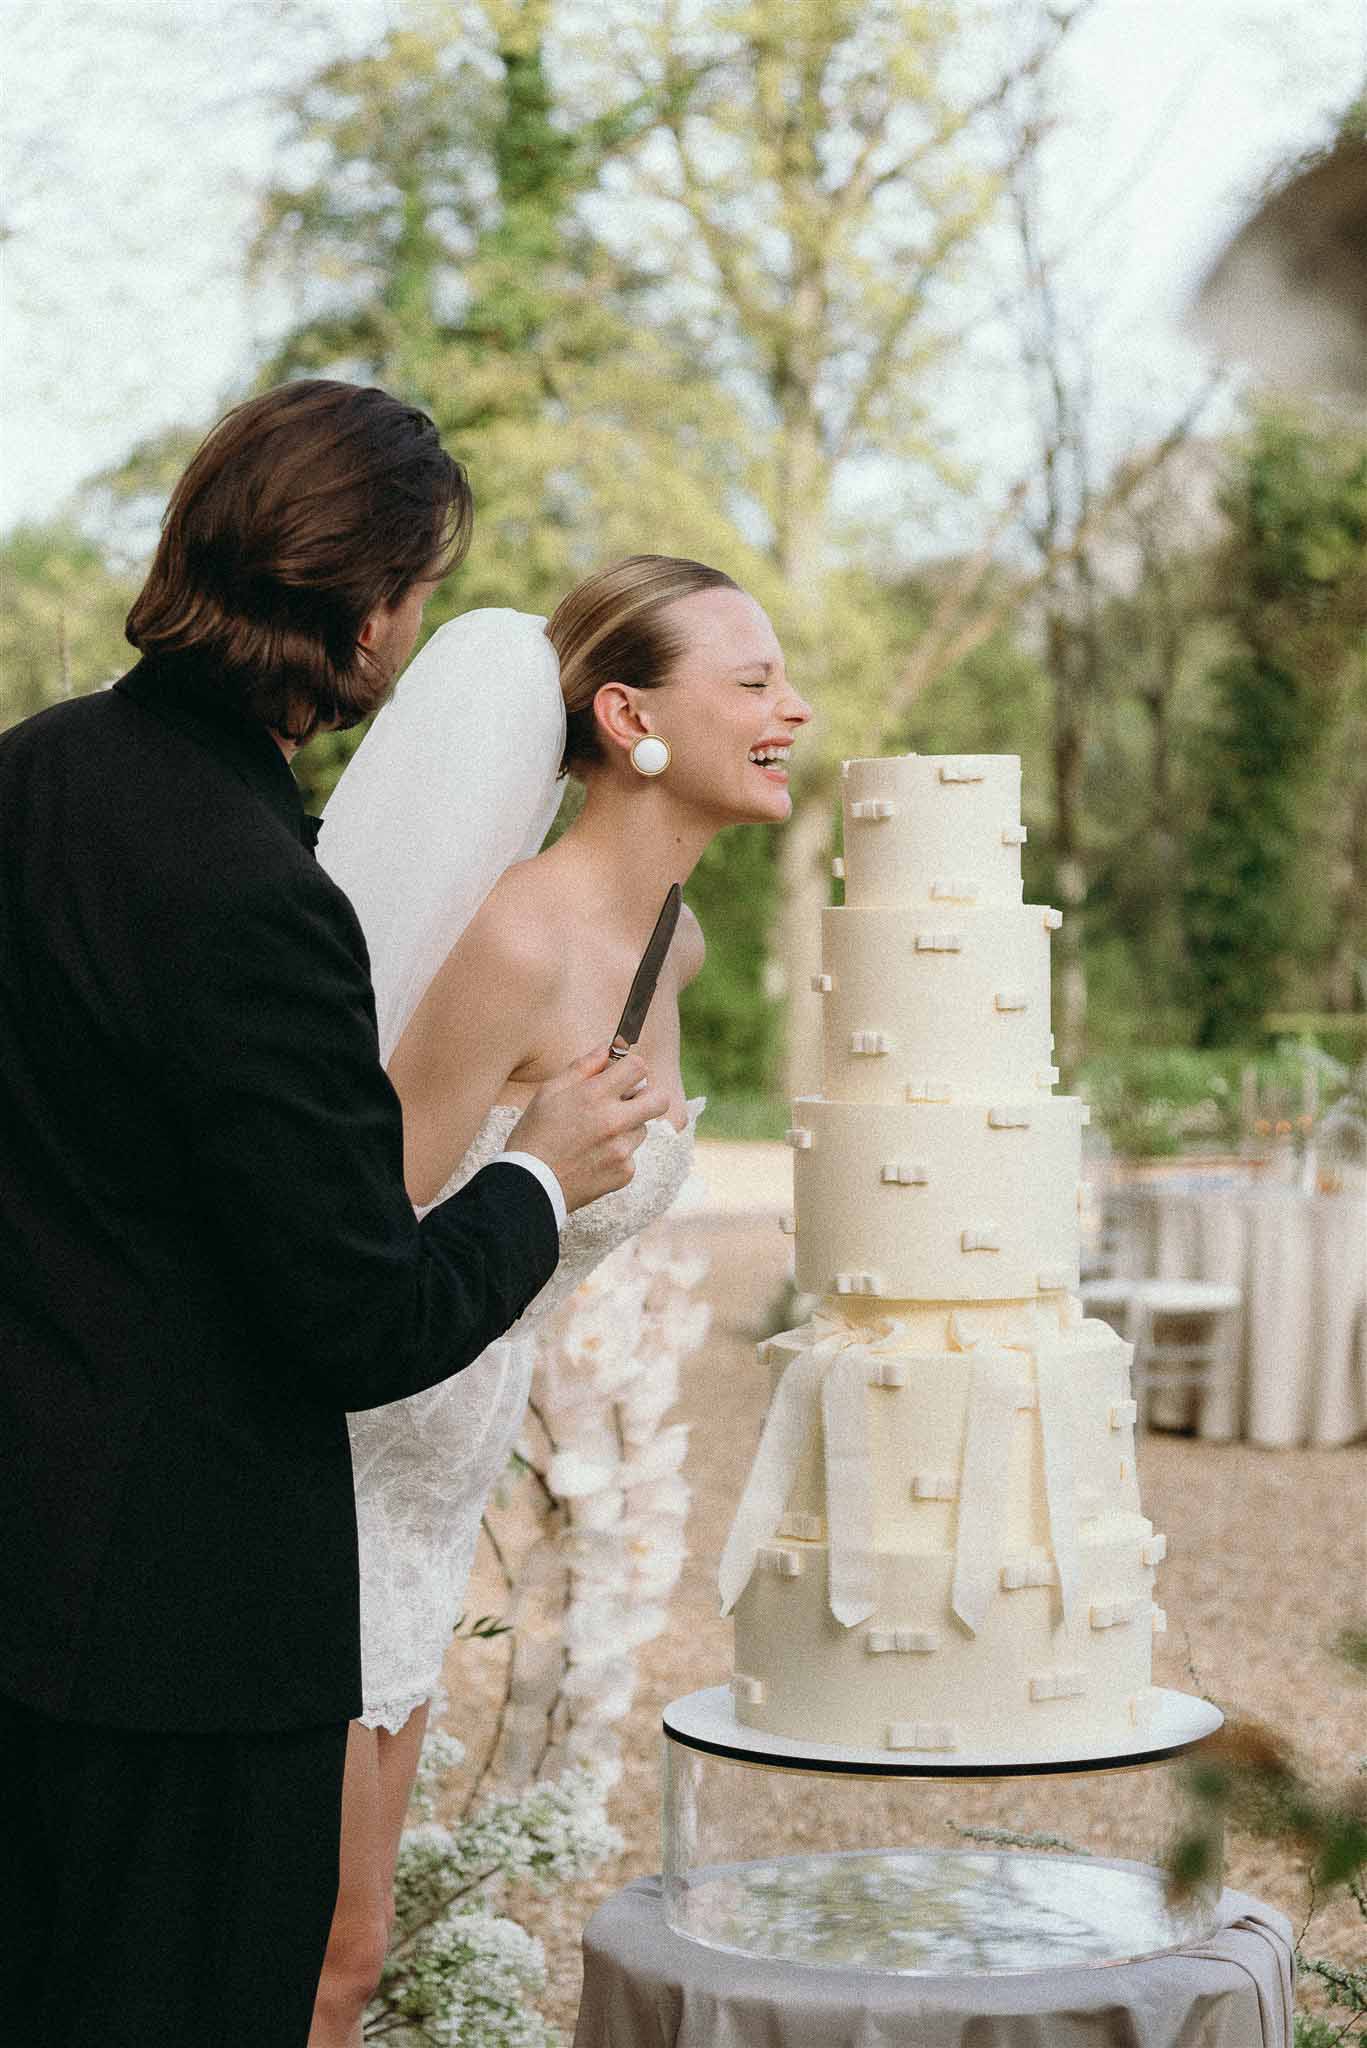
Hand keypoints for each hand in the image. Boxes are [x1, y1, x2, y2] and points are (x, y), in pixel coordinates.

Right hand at [507, 1045, 671, 1213]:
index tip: (624, 1075)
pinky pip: (631, 1155)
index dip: (632, 1068)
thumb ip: (583, 1067)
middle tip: (630, 1101)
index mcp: (595, 1095)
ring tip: (596, 1136)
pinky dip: (617, 1154)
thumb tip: (607, 1048)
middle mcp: (614, 1121)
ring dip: (627, 1127)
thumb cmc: (535, 1134)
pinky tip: (592, 1158)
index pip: (638, 1068)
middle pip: (659, 1099)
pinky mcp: (625, 1172)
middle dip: (649, 1096)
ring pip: (642, 1128)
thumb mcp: (550, 1092)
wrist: (530, 1185)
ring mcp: (622, 1149)